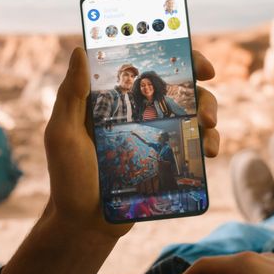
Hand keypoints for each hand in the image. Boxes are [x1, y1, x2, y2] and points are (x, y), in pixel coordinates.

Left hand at [43, 48, 219, 237]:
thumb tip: (80, 50)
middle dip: (200, 86)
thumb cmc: (69, 178)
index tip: (195, 59)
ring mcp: (155, 136)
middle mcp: (138, 113)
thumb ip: (71, 94)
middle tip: (207, 92)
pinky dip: (208, 142)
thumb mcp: (63, 133)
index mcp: (114, 100)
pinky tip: (208, 152)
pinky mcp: (166, 160)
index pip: (146, 67)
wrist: (86, 223)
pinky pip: (194, 145)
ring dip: (210, 112)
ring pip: (193, 113)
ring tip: (209, 127)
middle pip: (178, 88)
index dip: (174, 56)